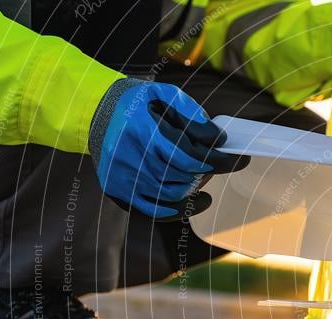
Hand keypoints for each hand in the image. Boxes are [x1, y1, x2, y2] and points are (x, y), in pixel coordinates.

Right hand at [88, 78, 248, 219]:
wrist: (95, 111)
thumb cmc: (138, 103)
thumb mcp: (163, 94)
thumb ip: (190, 111)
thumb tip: (216, 136)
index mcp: (141, 130)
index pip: (189, 155)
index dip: (217, 160)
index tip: (236, 159)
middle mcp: (128, 155)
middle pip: (182, 177)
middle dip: (206, 172)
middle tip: (216, 164)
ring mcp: (122, 176)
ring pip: (171, 195)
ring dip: (194, 188)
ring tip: (204, 177)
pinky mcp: (117, 189)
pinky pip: (154, 210)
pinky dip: (178, 210)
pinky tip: (196, 200)